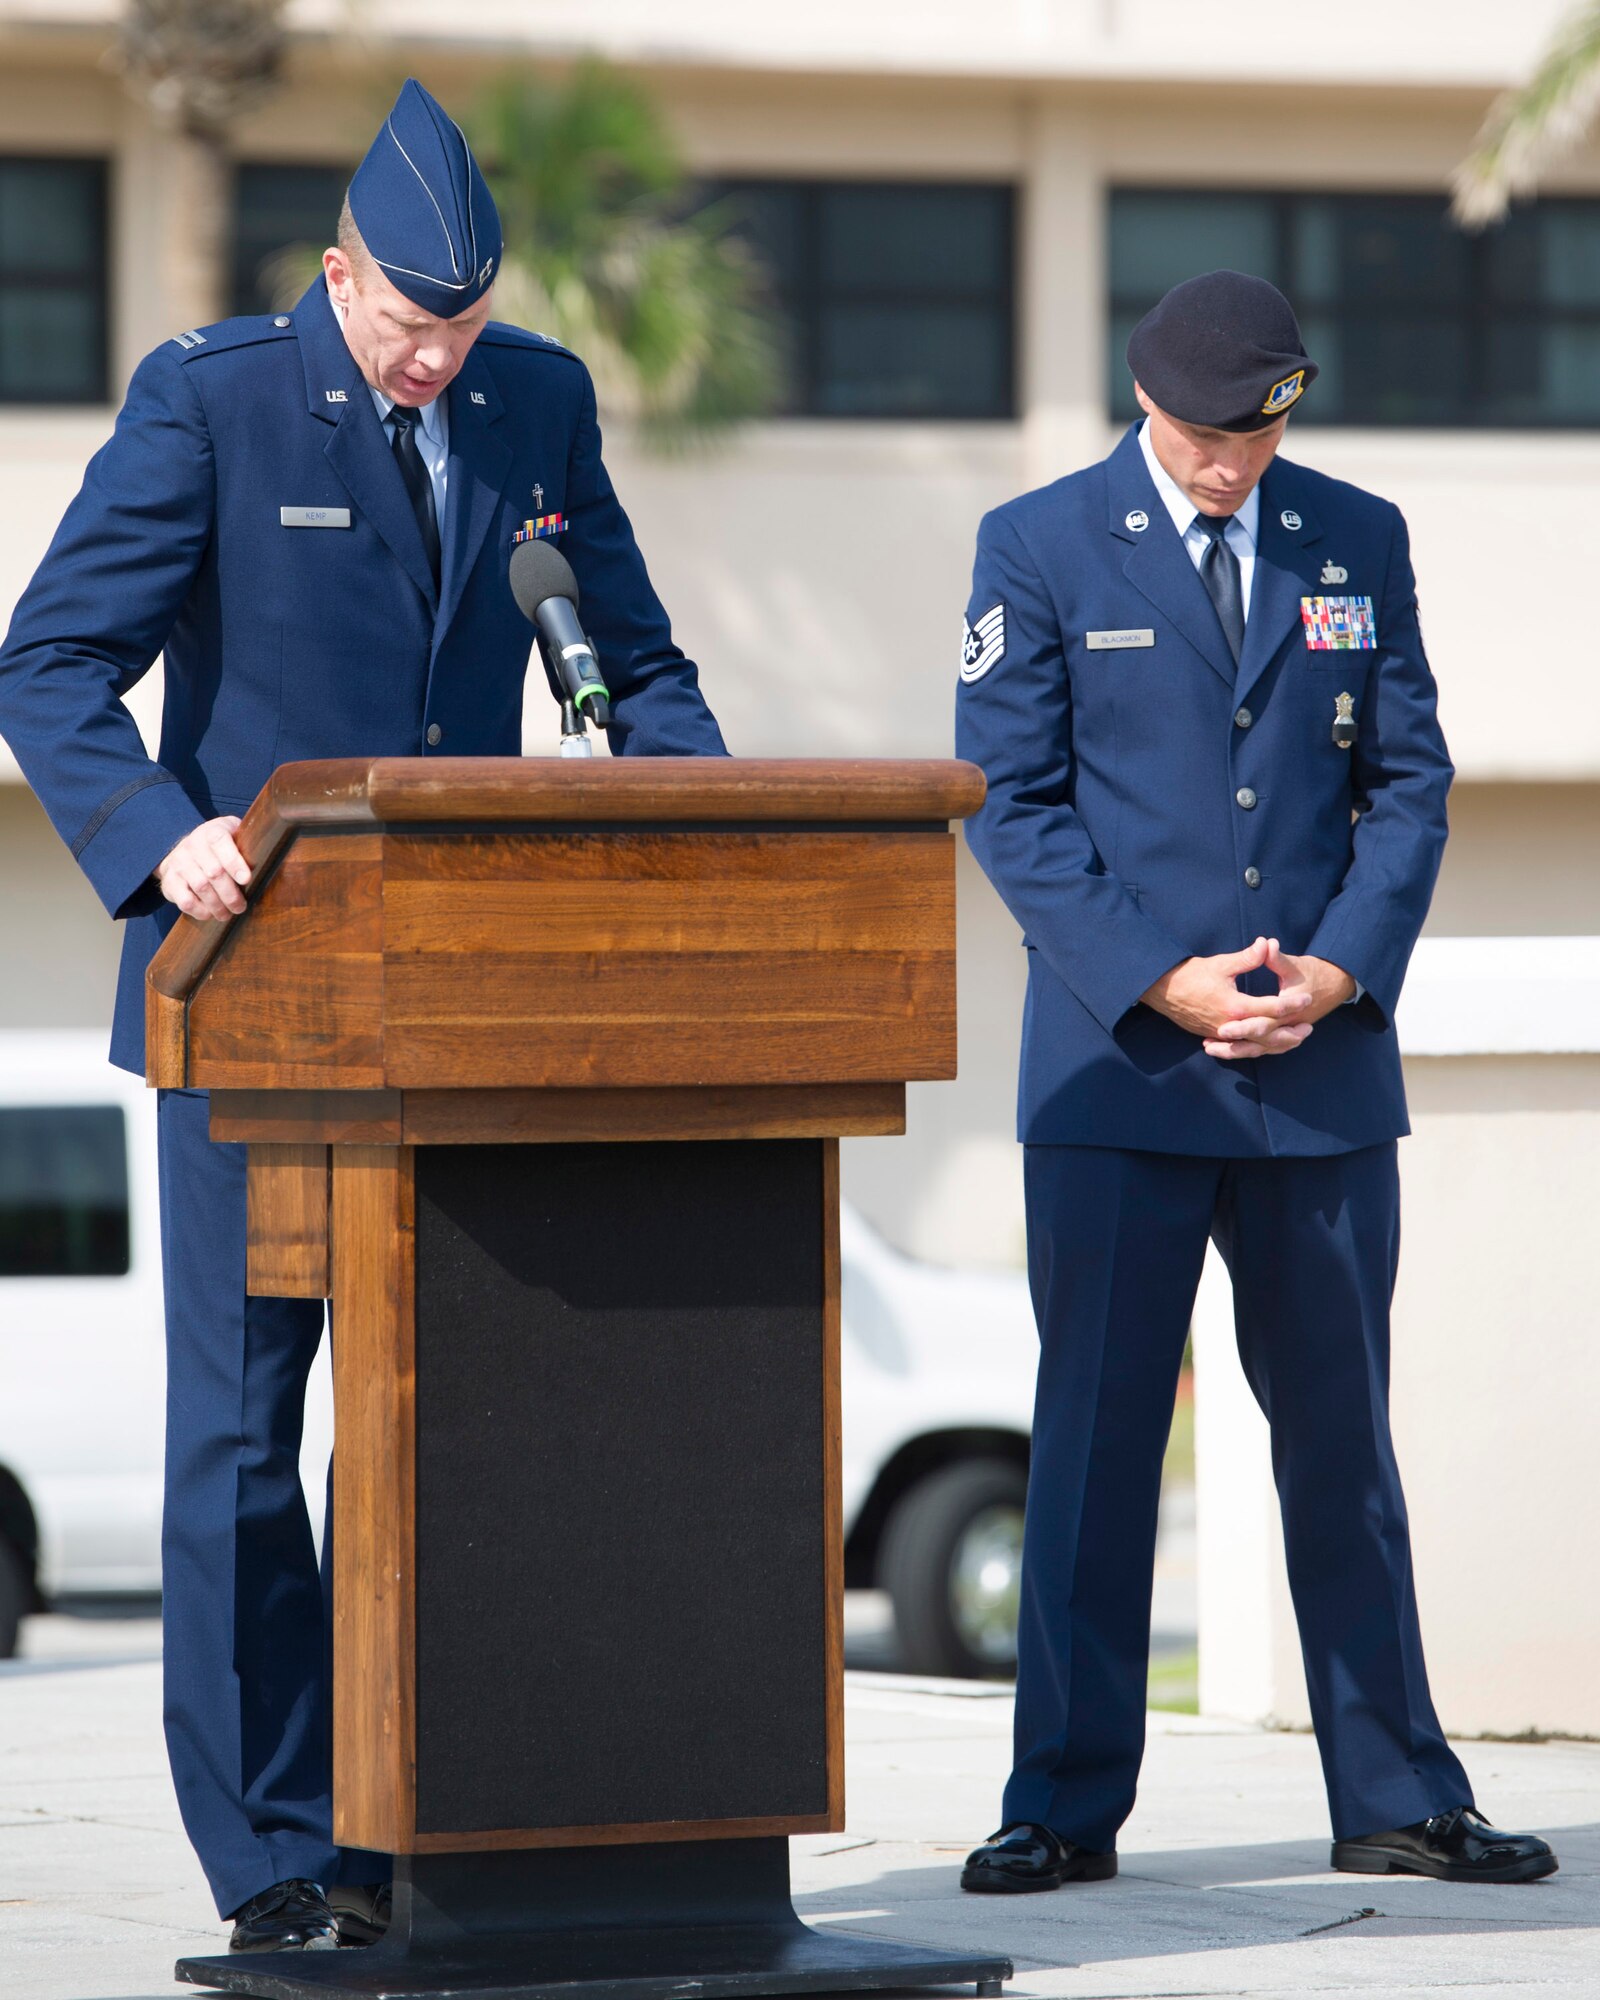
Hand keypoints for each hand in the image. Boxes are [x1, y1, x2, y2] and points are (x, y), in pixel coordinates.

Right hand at [155, 816, 250, 920]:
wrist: (184, 851)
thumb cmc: (220, 848)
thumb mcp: (234, 836)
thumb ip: (249, 844)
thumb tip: (274, 859)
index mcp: (212, 831)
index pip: (220, 841)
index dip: (234, 861)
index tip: (246, 879)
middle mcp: (192, 844)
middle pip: (214, 871)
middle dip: (231, 893)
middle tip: (241, 907)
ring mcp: (179, 862)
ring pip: (201, 887)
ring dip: (218, 905)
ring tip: (228, 914)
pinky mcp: (170, 880)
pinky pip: (185, 900)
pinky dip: (200, 910)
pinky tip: (210, 914)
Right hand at [1142, 936, 1313, 1058]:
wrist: (1162, 990)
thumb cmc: (1191, 974)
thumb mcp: (1221, 963)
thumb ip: (1247, 957)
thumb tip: (1267, 943)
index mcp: (1234, 1006)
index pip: (1270, 1008)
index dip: (1291, 1004)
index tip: (1307, 998)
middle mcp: (1230, 1024)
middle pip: (1266, 1033)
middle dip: (1289, 1031)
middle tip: (1309, 1028)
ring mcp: (1222, 1034)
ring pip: (1255, 1045)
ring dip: (1276, 1044)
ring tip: (1294, 1040)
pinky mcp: (1215, 1036)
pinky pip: (1241, 1047)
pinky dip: (1258, 1047)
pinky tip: (1267, 1045)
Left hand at [1204, 938, 1355, 1060]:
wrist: (1336, 983)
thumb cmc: (1314, 972)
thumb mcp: (1294, 963)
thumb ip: (1276, 957)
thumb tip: (1265, 942)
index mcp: (1291, 1009)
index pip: (1265, 1021)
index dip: (1243, 1025)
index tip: (1222, 1028)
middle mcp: (1290, 1025)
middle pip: (1259, 1040)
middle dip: (1234, 1044)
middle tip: (1208, 1045)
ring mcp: (1289, 1032)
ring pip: (1261, 1048)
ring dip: (1236, 1051)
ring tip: (1210, 1049)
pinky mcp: (1285, 1034)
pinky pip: (1265, 1048)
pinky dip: (1246, 1050)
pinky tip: (1226, 1049)